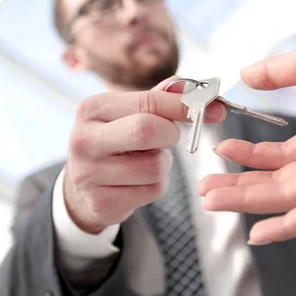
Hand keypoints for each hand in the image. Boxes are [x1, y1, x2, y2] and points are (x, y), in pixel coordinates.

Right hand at [65, 78, 225, 233]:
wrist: (83, 185)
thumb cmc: (116, 141)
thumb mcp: (129, 113)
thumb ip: (163, 98)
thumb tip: (203, 93)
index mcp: (92, 109)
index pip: (148, 102)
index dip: (183, 105)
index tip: (211, 108)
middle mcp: (84, 139)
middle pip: (147, 130)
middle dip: (170, 134)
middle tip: (170, 137)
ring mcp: (88, 174)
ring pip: (154, 167)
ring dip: (162, 164)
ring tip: (144, 161)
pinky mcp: (101, 202)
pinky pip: (152, 191)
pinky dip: (156, 185)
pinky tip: (138, 181)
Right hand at [198, 21, 295, 243]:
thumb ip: (274, 74)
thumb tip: (244, 74)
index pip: (283, 156)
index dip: (250, 157)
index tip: (221, 150)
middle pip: (279, 182)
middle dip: (241, 186)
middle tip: (206, 191)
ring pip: (288, 198)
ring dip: (248, 201)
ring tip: (210, 201)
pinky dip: (286, 227)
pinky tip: (256, 236)